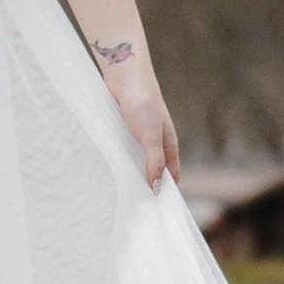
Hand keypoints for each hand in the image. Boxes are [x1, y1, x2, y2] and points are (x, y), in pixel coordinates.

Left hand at [102, 56, 179, 192]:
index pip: (172, 173)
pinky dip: (120, 159)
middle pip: (154, 168)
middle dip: (148, 184)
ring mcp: (139, 135)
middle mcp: (155, 140)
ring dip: (132, 172)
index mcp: (168, 143)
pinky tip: (111, 169)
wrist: (125, 76)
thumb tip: (157, 187)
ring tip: (122, 192)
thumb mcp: (151, 136)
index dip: (167, 188)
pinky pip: (123, 149)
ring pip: (137, 160)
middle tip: (137, 205)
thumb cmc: (143, 103)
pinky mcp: (123, 129)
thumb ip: (154, 161)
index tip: (157, 208)